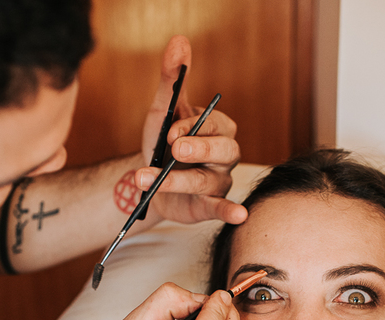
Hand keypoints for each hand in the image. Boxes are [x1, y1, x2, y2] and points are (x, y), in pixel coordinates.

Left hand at [135, 36, 247, 225]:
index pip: (214, 124)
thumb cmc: (161, 142)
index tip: (169, 131)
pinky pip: (224, 208)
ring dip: (178, 181)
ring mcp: (219, 182)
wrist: (147, 177)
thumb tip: (179, 41)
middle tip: (174, 149)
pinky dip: (231, 211)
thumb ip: (172, 79)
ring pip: (209, 181)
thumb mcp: (163, 110)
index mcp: (218, 128)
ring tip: (146, 179)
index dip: (193, 127)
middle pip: (224, 150)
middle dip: (199, 149)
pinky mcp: (209, 206)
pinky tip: (238, 214)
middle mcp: (224, 155)